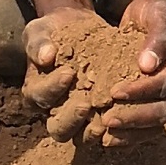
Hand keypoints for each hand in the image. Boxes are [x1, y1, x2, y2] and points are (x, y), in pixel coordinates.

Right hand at [21, 2, 104, 137]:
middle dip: (71, 119)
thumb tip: (45, 56)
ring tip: (109, 118)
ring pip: (82, 136)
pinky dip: (117, 128)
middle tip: (86, 104)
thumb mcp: (41, 31)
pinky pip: (107, 129)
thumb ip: (38, 43)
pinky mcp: (101, 114)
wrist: (78, 28)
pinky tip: (129, 117)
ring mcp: (78, 117)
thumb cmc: (54, 32)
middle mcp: (55, 110)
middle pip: (58, 128)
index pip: (39, 97)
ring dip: (93, 131)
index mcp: (36, 92)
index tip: (68, 72)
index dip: (52, 88)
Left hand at [96, 0, 165, 140]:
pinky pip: (147, 123)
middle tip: (107, 120)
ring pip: (156, 121)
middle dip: (135, 118)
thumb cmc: (158, 8)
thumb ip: (158, 36)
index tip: (114, 92)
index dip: (141, 90)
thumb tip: (147, 65)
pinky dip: (130, 133)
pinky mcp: (157, 98)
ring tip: (105, 135)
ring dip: (131, 131)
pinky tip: (108, 137)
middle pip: (164, 110)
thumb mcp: (160, 11)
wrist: (157, 9)